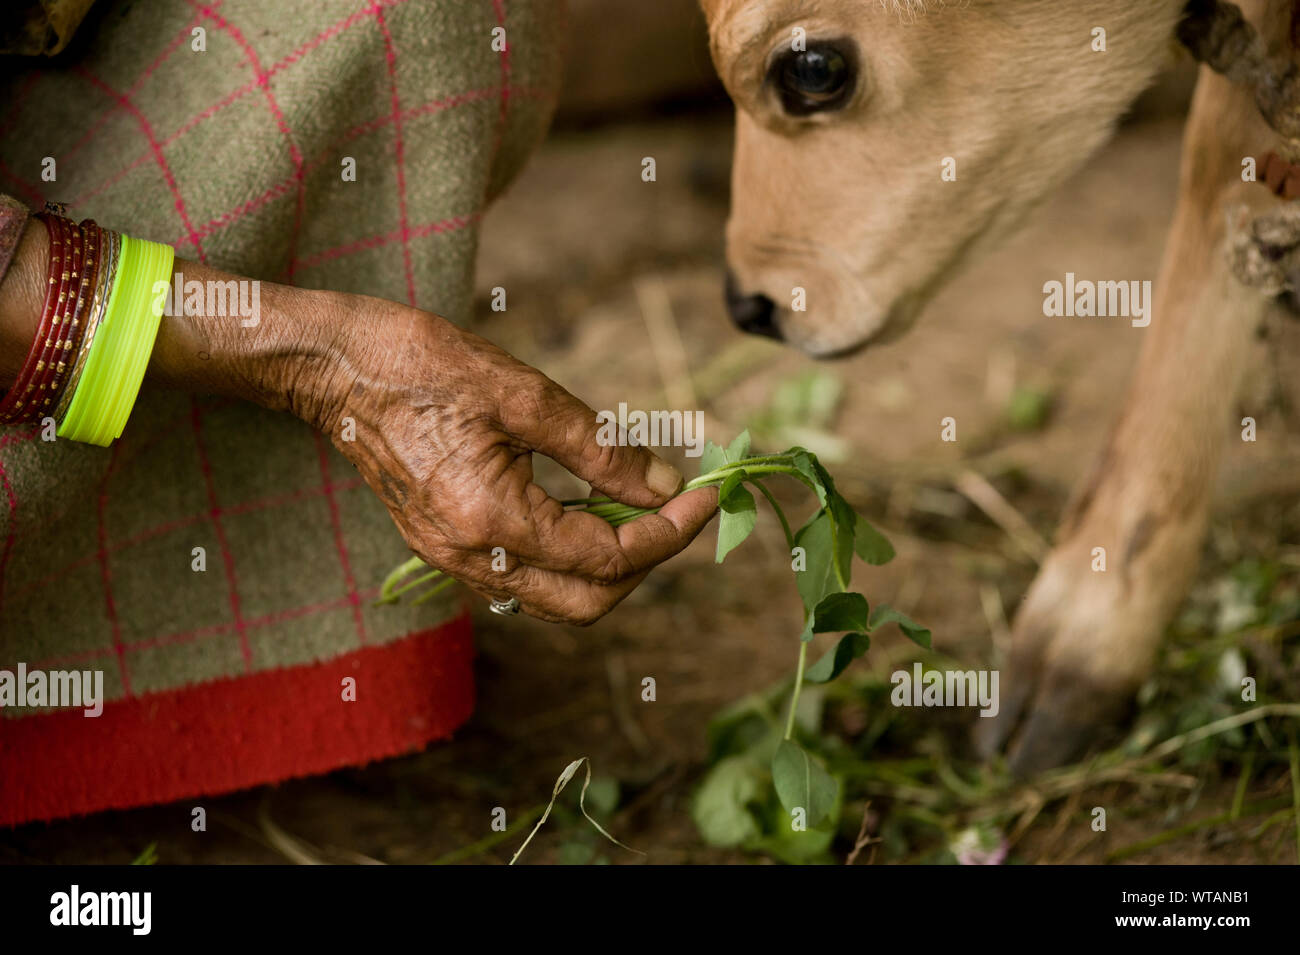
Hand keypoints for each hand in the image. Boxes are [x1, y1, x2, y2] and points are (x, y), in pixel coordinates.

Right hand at [294, 293, 717, 623]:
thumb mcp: (524, 394)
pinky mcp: (442, 547)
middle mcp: (469, 557)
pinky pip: (521, 578)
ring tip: (639, 508)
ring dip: (607, 565)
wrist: (337, 367)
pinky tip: (585, 508)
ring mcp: (451, 559)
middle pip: (585, 604)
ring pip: (554, 598)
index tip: (704, 497)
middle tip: (677, 513)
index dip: (668, 533)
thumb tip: (661, 486)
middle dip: (644, 565)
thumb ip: (600, 449)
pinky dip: (567, 557)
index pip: (606, 557)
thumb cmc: (423, 364)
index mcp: (491, 518)